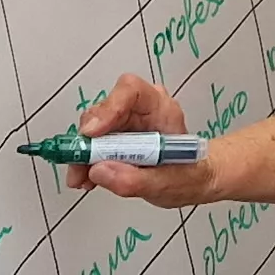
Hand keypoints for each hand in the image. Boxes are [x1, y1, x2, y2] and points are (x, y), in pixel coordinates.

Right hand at [62, 75, 219, 206]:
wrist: (193, 182)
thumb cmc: (191, 174)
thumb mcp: (172, 183)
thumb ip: (137, 179)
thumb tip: (99, 170)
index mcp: (162, 108)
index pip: (131, 90)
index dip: (108, 108)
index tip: (92, 133)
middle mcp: (141, 110)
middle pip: (104, 110)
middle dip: (88, 139)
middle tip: (80, 164)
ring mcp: (125, 122)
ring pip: (93, 126)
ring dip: (82, 153)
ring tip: (82, 177)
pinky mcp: (113, 137)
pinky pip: (92, 143)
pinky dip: (84, 161)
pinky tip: (87, 178)